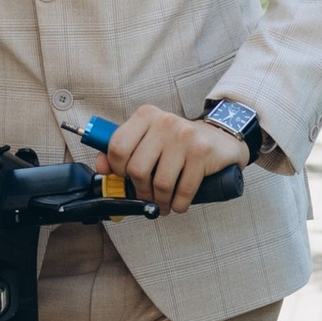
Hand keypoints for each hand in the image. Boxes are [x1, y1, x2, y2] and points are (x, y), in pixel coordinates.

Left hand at [104, 104, 244, 213]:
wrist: (220, 138)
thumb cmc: (178, 143)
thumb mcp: (149, 140)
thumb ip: (122, 151)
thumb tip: (101, 167)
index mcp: (146, 115)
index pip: (117, 148)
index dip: (118, 170)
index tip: (127, 178)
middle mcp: (165, 122)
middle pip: (137, 169)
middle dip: (141, 190)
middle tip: (147, 197)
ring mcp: (185, 136)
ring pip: (160, 183)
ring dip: (160, 201)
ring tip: (163, 203)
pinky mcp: (202, 152)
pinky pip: (183, 190)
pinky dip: (178, 204)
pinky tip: (178, 205)